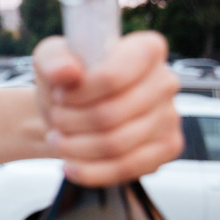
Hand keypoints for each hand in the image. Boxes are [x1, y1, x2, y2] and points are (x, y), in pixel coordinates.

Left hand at [33, 31, 182, 186]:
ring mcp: (169, 117)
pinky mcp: (166, 148)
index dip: (80, 91)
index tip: (60, 94)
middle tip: (56, 117)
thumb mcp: (49, 59)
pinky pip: (126, 168)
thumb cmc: (66, 82)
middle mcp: (165, 81)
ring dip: (75, 146)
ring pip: (116, 144)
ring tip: (58, 137)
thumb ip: (52, 59)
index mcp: (144, 49)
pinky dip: (90, 170)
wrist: (69, 113)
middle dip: (70, 121)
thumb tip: (66, 71)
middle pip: (112, 114)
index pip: (114, 75)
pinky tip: (69, 164)